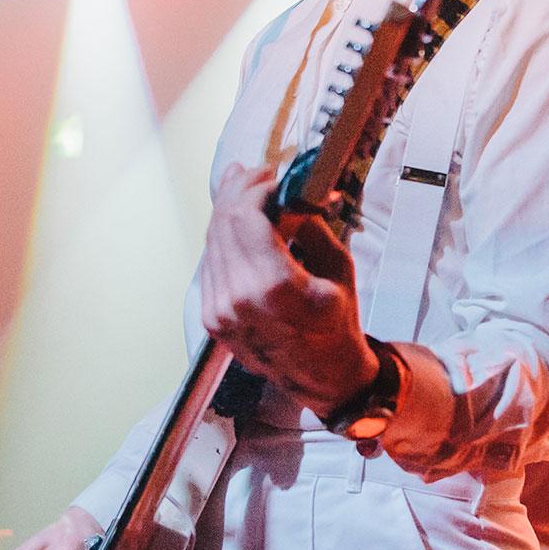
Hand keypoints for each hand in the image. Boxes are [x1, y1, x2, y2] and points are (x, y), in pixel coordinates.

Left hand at [199, 163, 375, 411]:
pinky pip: (210, 264)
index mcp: (275, 287)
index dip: (255, 187)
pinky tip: (234, 223)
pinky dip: (222, 239)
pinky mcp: (212, 319)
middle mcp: (239, 299)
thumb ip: (309, 225)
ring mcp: (220, 311)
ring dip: (226, 211)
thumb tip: (289, 192)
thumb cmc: (337, 323)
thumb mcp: (337, 267)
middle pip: (223, 225)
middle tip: (254, 174)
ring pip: (212, 242)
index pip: (245, 217)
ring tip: (242, 189)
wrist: (323, 375)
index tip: (271, 175)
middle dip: (238, 191)